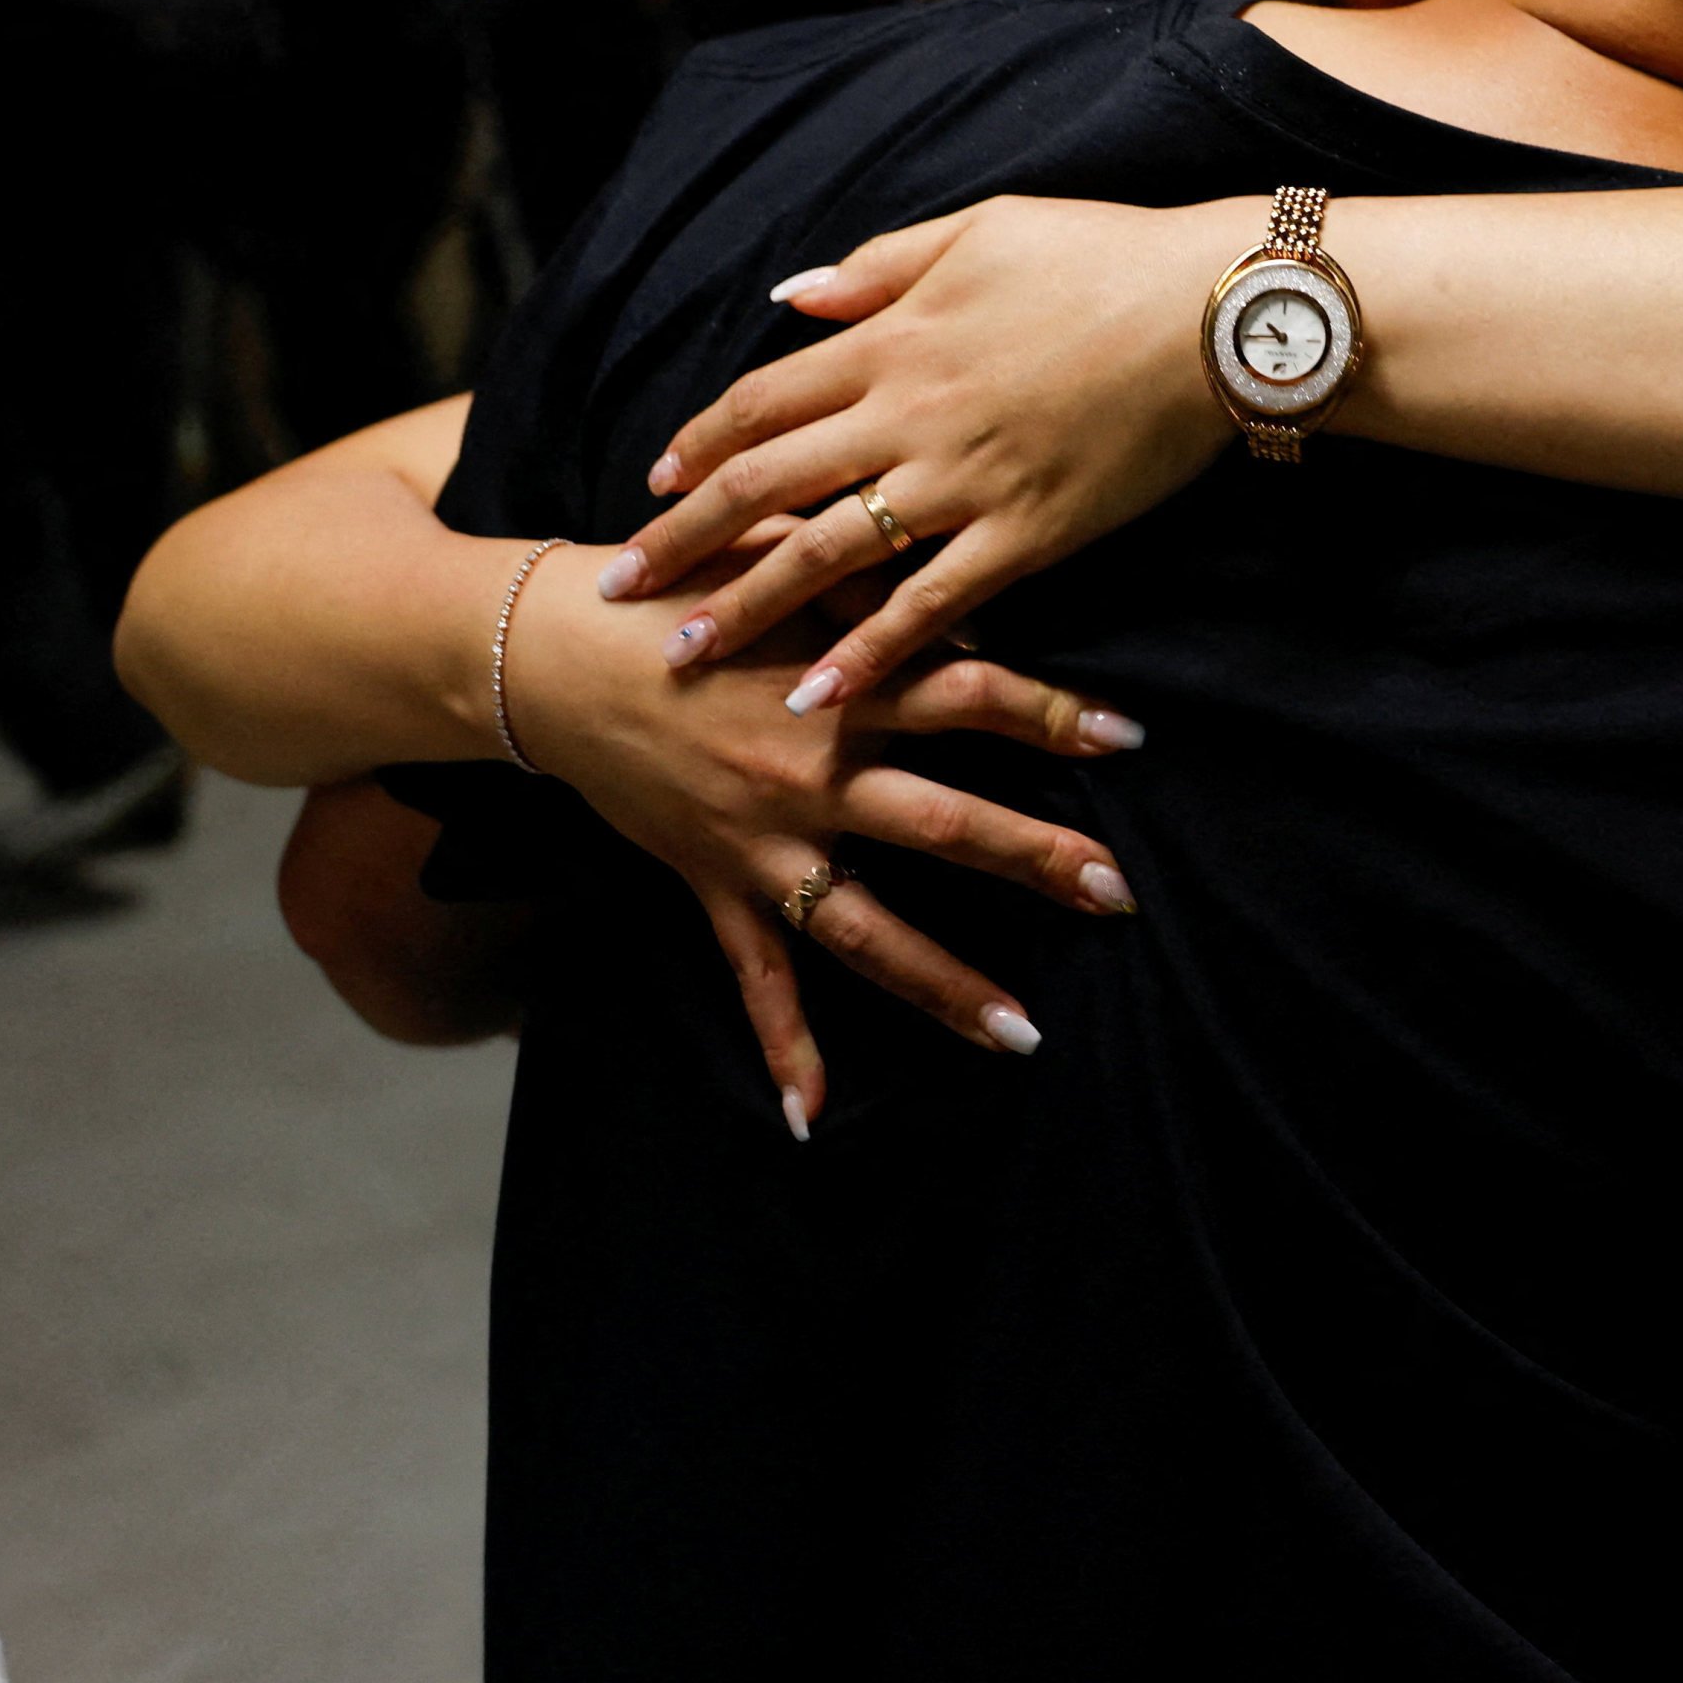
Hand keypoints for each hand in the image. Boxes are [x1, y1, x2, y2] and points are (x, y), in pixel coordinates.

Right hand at [500, 540, 1146, 1131]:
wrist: (552, 657)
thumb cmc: (678, 593)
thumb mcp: (780, 565)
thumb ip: (869, 589)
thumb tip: (967, 618)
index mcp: (838, 688)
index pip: (970, 697)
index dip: (1053, 714)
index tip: (1129, 736)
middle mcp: (810, 774)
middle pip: (943, 822)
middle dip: (1035, 857)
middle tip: (1119, 893)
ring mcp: (762, 842)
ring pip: (869, 928)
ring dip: (948, 983)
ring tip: (1026, 1031)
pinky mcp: (713, 882)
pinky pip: (755, 976)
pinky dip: (784, 1045)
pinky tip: (813, 1117)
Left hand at [604, 194, 1243, 711]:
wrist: (1215, 310)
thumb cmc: (1102, 255)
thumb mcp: (980, 228)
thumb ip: (881, 265)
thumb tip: (796, 298)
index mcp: (894, 335)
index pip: (765, 396)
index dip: (702, 444)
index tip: (656, 486)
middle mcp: (909, 410)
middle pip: (766, 482)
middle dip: (683, 540)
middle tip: (616, 591)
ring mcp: (964, 478)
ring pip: (826, 551)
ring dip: (749, 605)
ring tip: (688, 655)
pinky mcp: (1026, 532)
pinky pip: (929, 603)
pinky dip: (869, 652)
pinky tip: (820, 695)